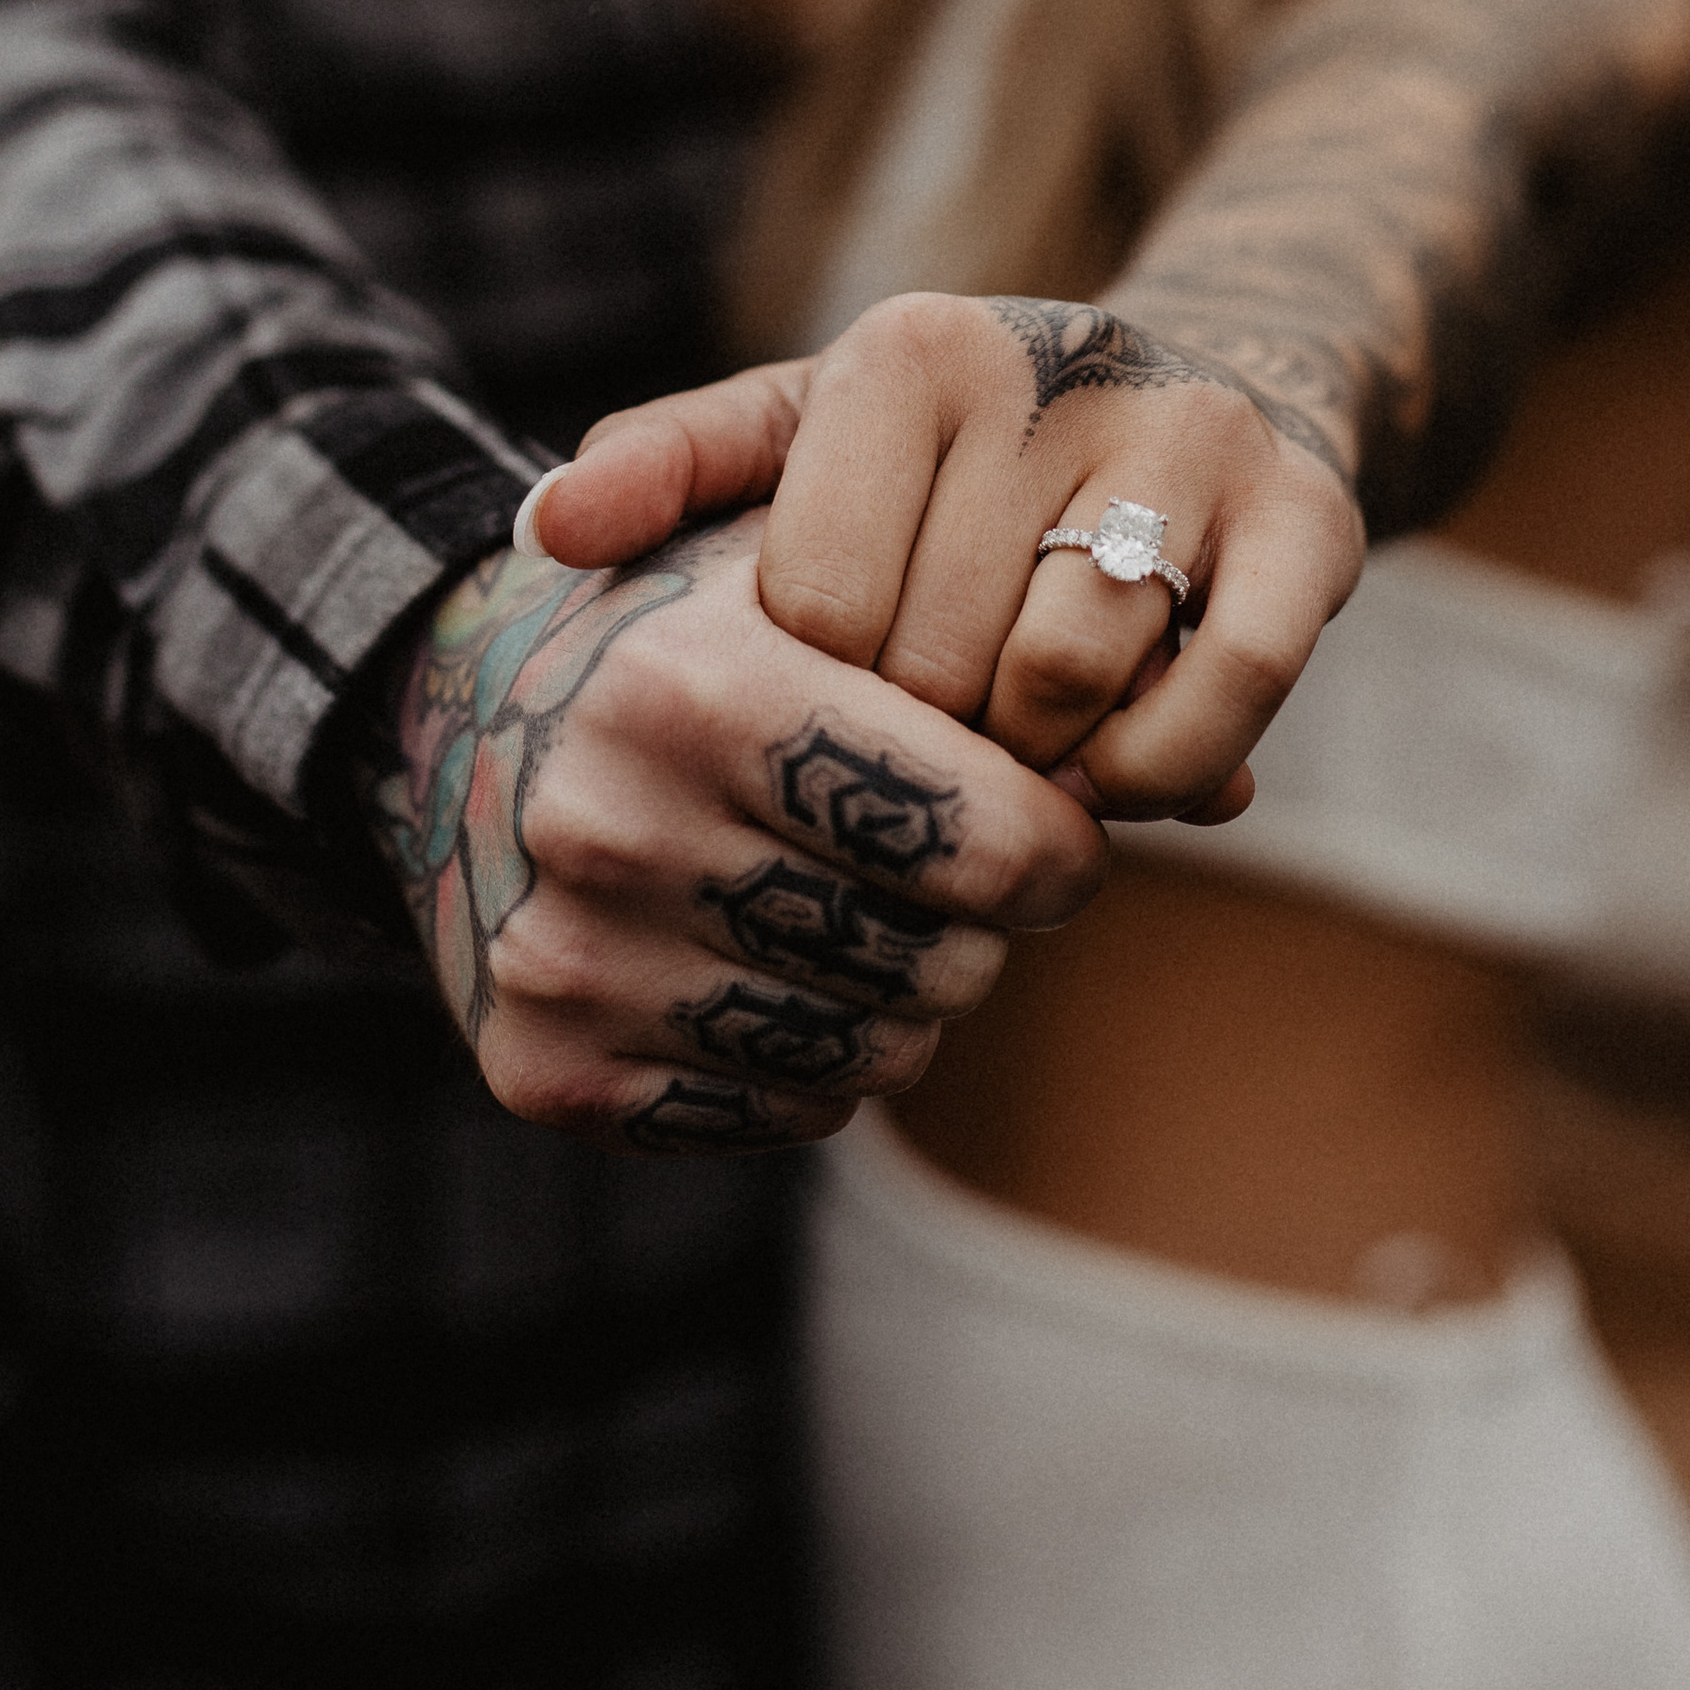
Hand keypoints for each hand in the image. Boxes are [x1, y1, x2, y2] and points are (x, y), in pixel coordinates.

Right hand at [357, 509, 1107, 1150]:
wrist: (453, 714)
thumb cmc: (699, 630)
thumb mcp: (830, 579)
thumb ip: (1030, 652)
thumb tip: (1236, 792)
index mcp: (687, 681)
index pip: (980, 830)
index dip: (1054, 838)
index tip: (1049, 819)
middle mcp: (611, 822)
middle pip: (943, 955)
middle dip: (981, 918)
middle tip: (940, 867)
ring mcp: (570, 959)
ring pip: (878, 1049)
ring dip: (911, 992)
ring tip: (854, 905)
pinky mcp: (547, 1071)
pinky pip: (784, 1109)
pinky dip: (819, 1059)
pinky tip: (771, 965)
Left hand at [526, 294, 1363, 820]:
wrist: (1199, 397)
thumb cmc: (959, 457)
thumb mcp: (811, 433)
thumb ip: (677, 468)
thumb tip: (544, 527)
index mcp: (909, 349)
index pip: (816, 605)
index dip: (820, 699)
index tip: (837, 700)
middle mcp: (1054, 365)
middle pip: (940, 659)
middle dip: (927, 743)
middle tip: (935, 747)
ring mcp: (1192, 438)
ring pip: (1070, 677)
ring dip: (1042, 764)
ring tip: (1023, 751)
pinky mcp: (1309, 519)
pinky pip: (1223, 696)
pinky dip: (1164, 773)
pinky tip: (1127, 774)